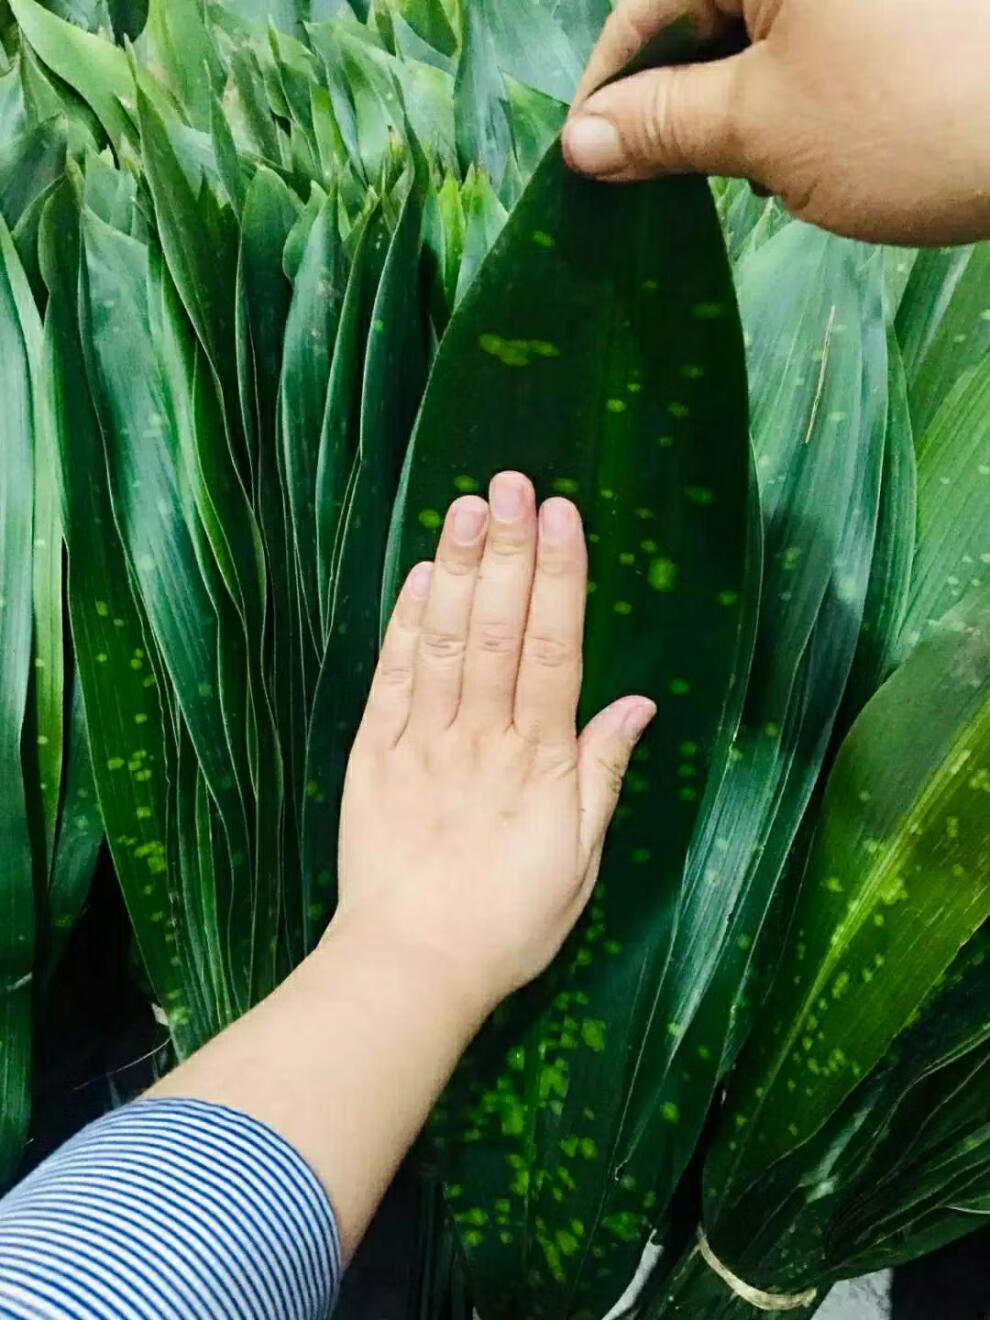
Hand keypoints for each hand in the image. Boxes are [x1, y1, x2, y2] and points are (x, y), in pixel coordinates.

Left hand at [150, 473, 652, 1261]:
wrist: (412, 967)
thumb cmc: (508, 921)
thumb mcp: (579, 860)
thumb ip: (602, 774)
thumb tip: (637, 702)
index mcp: (538, 764)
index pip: (553, 653)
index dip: (559, 581)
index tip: (562, 518)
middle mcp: (481, 740)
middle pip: (497, 632)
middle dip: (507, 554)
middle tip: (512, 483)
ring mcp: (422, 743)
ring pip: (443, 643)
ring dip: (456, 570)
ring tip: (467, 506)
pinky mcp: (373, 755)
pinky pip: (391, 679)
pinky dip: (405, 624)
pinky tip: (419, 574)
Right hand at [563, 0, 989, 244]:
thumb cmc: (909, 118)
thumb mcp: (764, 127)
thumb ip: (664, 126)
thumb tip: (584, 142)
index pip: (646, 6)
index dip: (609, 92)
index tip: (588, 163)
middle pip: (703, 13)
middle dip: (680, 103)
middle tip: (668, 186)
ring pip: (759, 34)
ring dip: (739, 108)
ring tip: (758, 174)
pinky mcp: (899, 18)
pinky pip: (816, 42)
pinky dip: (796, 97)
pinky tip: (809, 152)